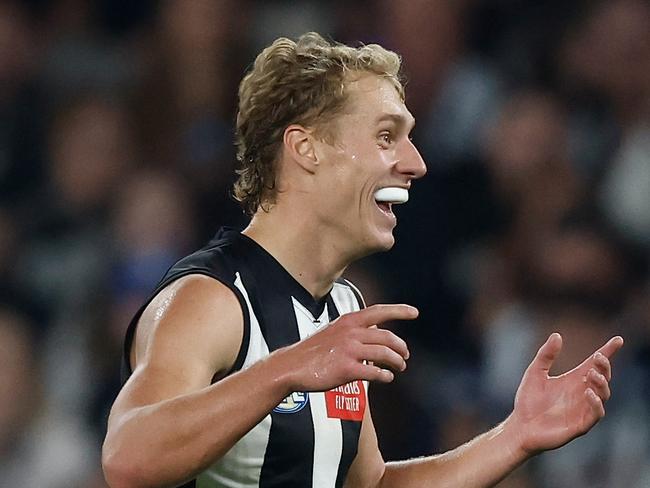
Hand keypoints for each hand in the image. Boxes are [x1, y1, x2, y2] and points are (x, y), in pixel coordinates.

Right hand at [277, 304, 416, 391]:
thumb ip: (353, 331)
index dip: (399, 310)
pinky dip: (385, 376)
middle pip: (387, 337)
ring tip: (400, 367)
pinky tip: (386, 378)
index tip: (414, 312)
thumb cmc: (312, 351)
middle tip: (406, 355)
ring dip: (397, 362)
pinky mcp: (347, 369)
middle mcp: (350, 333)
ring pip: (385, 354)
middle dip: (401, 347)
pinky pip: (375, 372)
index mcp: (348, 321)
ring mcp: (349, 351)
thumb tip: (376, 335)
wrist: (291, 366)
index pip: (379, 312)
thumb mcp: (333, 332)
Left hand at [509, 333, 623, 454]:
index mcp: (573, 380)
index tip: (617, 340)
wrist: (520, 426)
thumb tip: (557, 335)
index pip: (594, 364)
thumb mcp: (535, 372)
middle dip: (604, 367)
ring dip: (601, 383)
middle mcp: (582, 393)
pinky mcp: (581, 424)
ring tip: (592, 374)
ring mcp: (583, 409)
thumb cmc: (528, 400)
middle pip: (602, 378)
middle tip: (598, 358)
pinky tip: (588, 393)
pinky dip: (596, 403)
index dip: (607, 352)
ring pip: (603, 395)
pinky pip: (596, 414)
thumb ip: (546, 355)